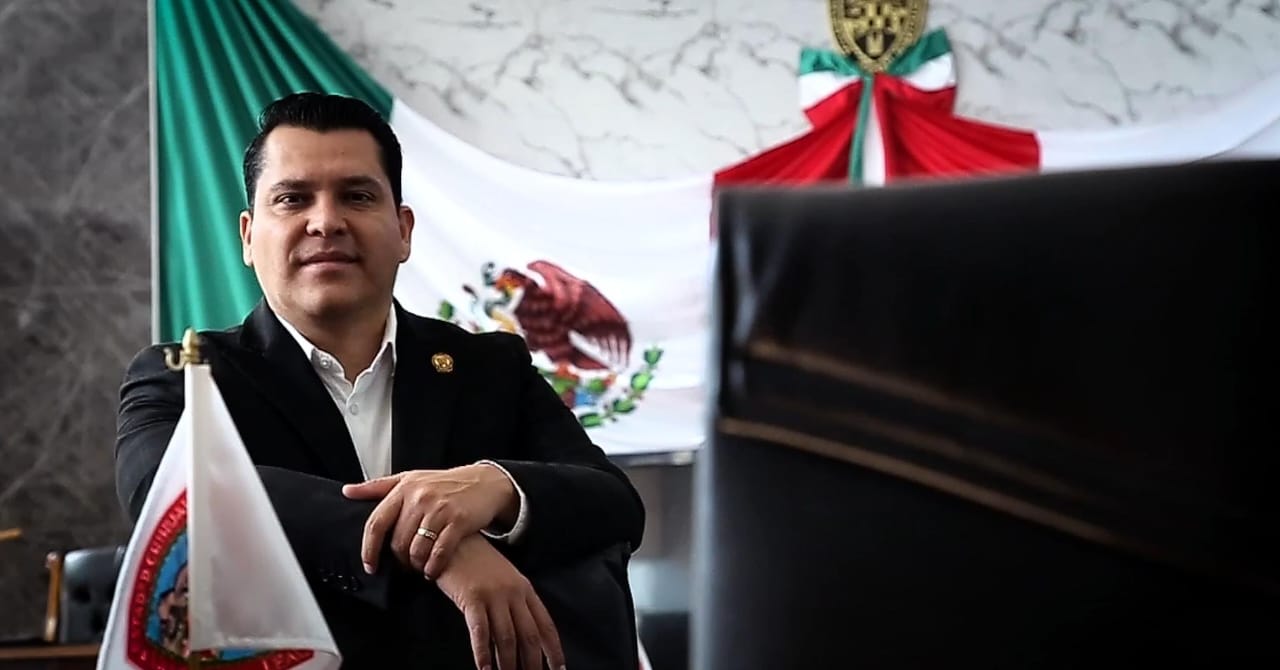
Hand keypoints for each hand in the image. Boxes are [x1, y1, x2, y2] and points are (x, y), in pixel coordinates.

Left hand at [342, 464, 518, 577]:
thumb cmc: (444, 483)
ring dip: (416, 565)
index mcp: (404, 488)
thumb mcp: (410, 479)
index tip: (370, 566)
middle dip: (399, 560)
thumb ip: (377, 487)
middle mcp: (420, 497)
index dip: (369, 549)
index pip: (377, 523)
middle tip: (405, 566)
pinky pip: (439, 553)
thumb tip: (347, 491)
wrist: (484, 482)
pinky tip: (433, 571)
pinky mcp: (459, 521)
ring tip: (420, 568)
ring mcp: (440, 509)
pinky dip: (433, 567)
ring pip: (416, 550)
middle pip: (397, 541)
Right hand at [436, 535, 564, 669]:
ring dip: (508, 665)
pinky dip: (483, 653)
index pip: (545, 625)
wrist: (453, 540)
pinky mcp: (472, 598)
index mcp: (525, 589)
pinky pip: (481, 631)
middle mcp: (514, 593)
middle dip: (532, 663)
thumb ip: (515, 602)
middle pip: (529, 636)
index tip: (559, 669)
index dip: (553, 650)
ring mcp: (494, 595)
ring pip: (507, 638)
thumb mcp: (503, 579)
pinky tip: (484, 668)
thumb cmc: (476, 562)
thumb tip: (522, 636)